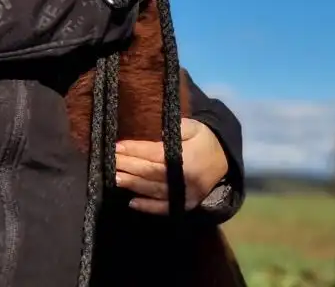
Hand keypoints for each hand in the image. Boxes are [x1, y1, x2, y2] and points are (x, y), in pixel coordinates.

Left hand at [113, 118, 228, 214]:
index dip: (135, 150)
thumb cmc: (204, 140)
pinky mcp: (186, 205)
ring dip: (132, 185)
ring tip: (114, 178)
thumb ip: (177, 128)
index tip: (117, 147)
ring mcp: (185, 194)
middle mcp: (185, 179)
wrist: (225, 160)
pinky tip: (131, 202)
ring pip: (153, 190)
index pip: (155, 154)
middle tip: (109, 162)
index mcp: (187, 158)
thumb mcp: (194, 127)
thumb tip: (156, 134)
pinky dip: (147, 206)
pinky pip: (164, 208)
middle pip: (150, 173)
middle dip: (128, 166)